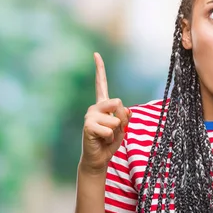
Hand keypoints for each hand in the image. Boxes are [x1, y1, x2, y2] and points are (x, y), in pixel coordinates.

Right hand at [80, 53, 130, 175]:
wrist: (99, 158)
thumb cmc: (110, 142)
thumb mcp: (123, 126)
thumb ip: (125, 116)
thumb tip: (124, 110)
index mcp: (103, 105)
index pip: (101, 84)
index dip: (99, 69)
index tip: (96, 54)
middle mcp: (95, 107)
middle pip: (118, 102)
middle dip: (122, 118)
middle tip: (114, 130)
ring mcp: (89, 116)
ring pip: (116, 119)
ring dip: (116, 131)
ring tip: (106, 136)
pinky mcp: (88, 126)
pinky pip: (109, 129)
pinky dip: (110, 138)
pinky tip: (101, 140)